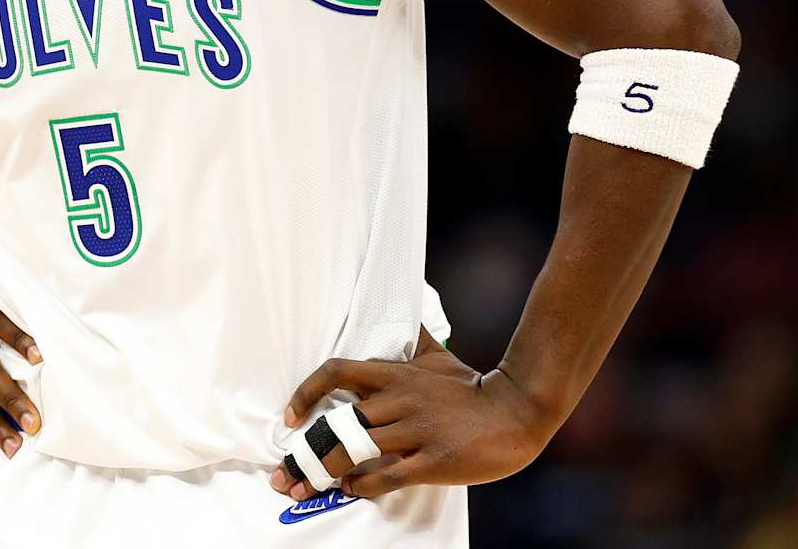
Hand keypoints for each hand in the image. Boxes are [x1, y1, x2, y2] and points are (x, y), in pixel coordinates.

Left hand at [269, 336, 551, 499]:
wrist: (516, 412)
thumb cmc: (471, 387)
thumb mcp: (438, 357)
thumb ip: (411, 339)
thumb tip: (401, 306)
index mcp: (395, 375)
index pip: (337, 371)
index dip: (306, 392)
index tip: (291, 417)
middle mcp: (399, 400)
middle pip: (338, 424)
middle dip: (305, 453)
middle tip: (281, 474)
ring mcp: (417, 431)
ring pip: (357, 452)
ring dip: (324, 473)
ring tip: (303, 489)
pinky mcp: (434, 461)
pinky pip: (388, 475)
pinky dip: (365, 485)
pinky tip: (352, 490)